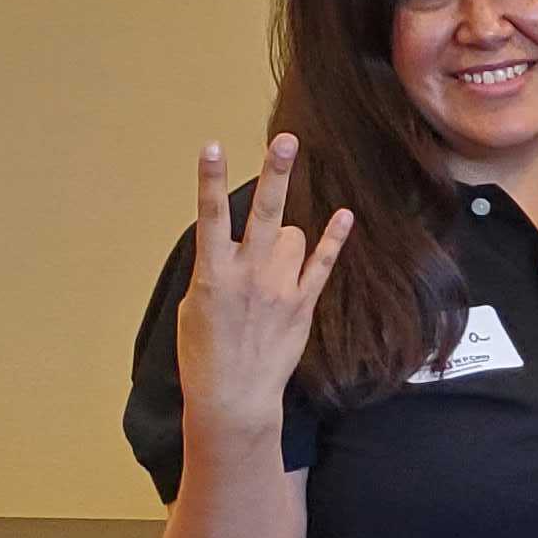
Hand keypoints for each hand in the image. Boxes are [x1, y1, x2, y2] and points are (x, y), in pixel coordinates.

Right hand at [175, 135, 351, 438]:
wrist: (234, 396)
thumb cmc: (205, 353)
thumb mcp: (194, 306)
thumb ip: (213, 270)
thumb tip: (227, 245)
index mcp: (213, 273)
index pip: (209, 217)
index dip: (208, 180)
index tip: (211, 146)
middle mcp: (248, 274)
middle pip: (263, 212)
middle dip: (274, 174)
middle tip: (286, 140)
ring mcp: (279, 288)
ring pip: (291, 234)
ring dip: (282, 236)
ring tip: (268, 265)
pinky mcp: (303, 304)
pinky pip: (322, 263)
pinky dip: (333, 240)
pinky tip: (344, 216)